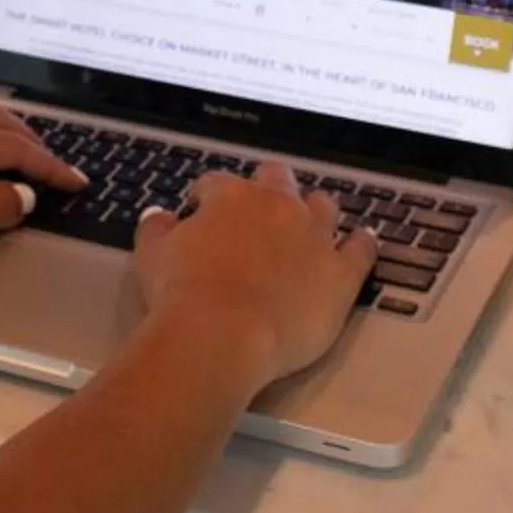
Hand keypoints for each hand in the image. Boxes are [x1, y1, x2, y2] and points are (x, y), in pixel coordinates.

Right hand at [131, 164, 371, 392]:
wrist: (222, 332)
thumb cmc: (181, 293)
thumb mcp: (151, 254)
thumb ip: (156, 229)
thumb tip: (159, 217)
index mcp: (230, 196)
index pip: (217, 184)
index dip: (207, 198)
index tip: (201, 214)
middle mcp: (277, 206)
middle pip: (277, 180)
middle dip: (267, 191)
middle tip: (255, 216)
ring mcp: (314, 237)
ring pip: (323, 206)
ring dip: (314, 212)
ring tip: (307, 227)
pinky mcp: (340, 273)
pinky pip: (361, 249)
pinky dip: (361, 244)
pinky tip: (361, 243)